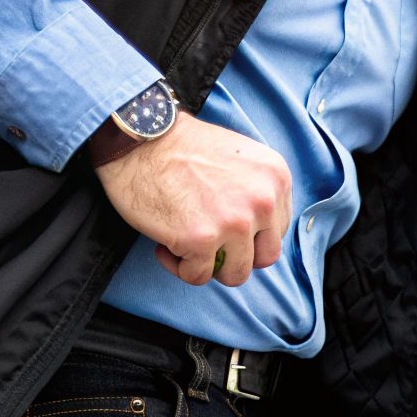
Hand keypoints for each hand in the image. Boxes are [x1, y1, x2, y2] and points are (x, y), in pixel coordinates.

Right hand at [94, 113, 291, 286]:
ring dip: (209, 266)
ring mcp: (235, 223)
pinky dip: (179, 267)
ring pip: (235, 274)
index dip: (250, 236)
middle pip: (263, 258)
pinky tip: (165, 247)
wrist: (140, 139)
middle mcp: (263, 202)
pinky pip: (198, 276)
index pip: (277, 231)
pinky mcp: (202, 240)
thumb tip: (257, 231)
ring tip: (186, 247)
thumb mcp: (240, 157)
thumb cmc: (182, 147)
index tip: (224, 227)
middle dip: (236, 257)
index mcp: (276, 179)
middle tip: (209, 245)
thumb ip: (257, 190)